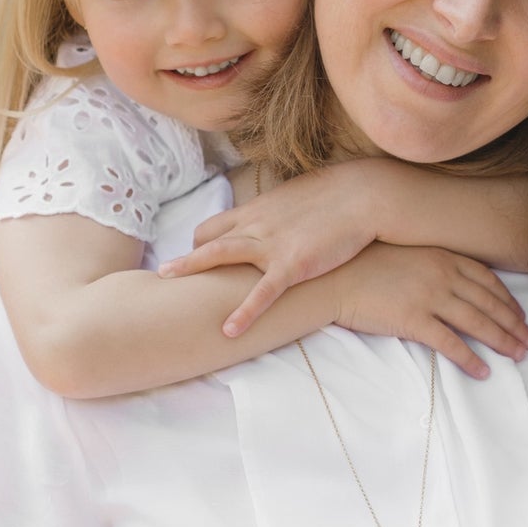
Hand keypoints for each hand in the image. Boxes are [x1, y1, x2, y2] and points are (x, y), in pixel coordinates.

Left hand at [160, 166, 376, 335]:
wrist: (364, 195)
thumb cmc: (338, 195)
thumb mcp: (298, 199)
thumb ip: (278, 213)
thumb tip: (275, 222)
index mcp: (259, 210)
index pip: (216, 226)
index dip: (202, 244)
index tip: (195, 260)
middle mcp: (257, 224)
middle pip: (209, 240)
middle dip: (185, 259)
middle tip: (163, 275)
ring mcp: (272, 244)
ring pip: (221, 256)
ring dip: (192, 269)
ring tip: (167, 288)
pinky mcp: (293, 264)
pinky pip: (262, 292)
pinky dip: (245, 312)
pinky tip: (229, 331)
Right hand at [332, 243, 527, 379]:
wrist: (332, 277)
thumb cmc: (364, 266)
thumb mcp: (406, 254)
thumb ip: (432, 264)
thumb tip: (452, 281)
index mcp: (442, 256)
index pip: (487, 280)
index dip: (508, 300)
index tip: (521, 316)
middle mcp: (442, 274)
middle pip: (490, 303)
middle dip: (515, 324)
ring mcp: (429, 297)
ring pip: (477, 323)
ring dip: (502, 341)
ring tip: (518, 356)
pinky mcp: (413, 320)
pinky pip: (450, 343)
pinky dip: (470, 359)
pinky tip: (484, 371)